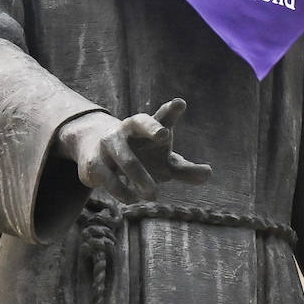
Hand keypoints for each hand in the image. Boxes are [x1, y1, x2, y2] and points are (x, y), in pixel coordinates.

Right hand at [56, 98, 211, 202]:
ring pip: (125, 158)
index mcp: (150, 127)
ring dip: (139, 177)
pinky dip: (122, 190)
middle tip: (165, 134)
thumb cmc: (142, 156)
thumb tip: (209, 174)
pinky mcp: (95, 163)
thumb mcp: (165, 163)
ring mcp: (110, 143)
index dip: (170, 110)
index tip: (180, 104)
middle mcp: (129, 129)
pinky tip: (133, 199)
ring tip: (153, 195)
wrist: (98, 154)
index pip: (162, 116)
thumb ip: (185, 169)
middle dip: (151, 128)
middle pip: (139, 123)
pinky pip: (109, 178)